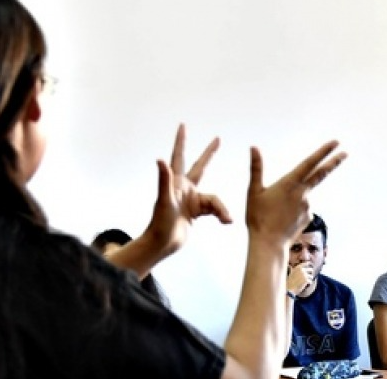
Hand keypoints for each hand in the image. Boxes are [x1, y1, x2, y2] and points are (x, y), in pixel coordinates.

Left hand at [146, 124, 232, 255]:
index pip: (179, 156)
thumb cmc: (160, 223)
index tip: (183, 125)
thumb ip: (164, 180)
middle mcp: (185, 188)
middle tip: (218, 139)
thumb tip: (160, 159)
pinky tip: (226, 221)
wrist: (163, 243)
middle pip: (200, 166)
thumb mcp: (164, 201)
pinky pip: (214, 209)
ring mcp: (191, 200)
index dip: (181, 140)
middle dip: (209, 153)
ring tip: (226, 219)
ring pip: (213, 197)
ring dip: (221, 208)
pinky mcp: (196, 211)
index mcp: (177, 182)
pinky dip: (221, 214)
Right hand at [245, 140, 345, 243]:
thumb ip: (256, 168)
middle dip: (334, 162)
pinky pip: (302, 208)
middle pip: (321, 174)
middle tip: (345, 153)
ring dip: (294, 197)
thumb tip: (254, 147)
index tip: (336, 143)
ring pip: (303, 194)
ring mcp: (308, 206)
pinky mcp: (308, 217)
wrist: (268, 244)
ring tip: (276, 211)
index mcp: (290, 183)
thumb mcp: (253, 191)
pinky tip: (283, 218)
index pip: (310, 163)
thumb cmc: (258, 217)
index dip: (324, 152)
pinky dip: (294, 209)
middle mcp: (303, 193)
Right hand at [287, 262, 314, 295]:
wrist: (289, 289)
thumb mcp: (291, 273)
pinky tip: (304, 285)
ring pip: (311, 276)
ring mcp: (305, 275)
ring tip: (305, 282)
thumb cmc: (290, 282)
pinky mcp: (306, 280)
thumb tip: (296, 266)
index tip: (311, 266)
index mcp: (298, 267)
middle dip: (310, 273)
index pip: (306, 263)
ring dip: (309, 279)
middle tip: (308, 277)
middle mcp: (302, 270)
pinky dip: (308, 284)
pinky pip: (310, 281)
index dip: (309, 265)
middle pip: (311, 269)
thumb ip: (296, 269)